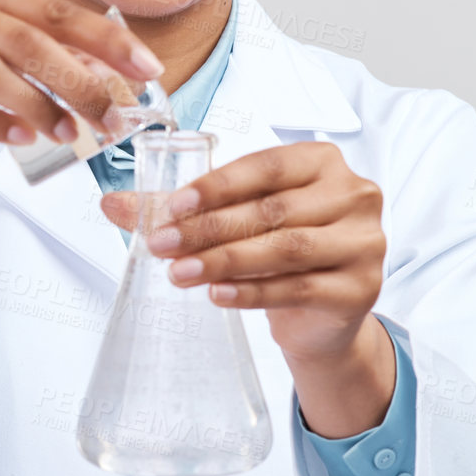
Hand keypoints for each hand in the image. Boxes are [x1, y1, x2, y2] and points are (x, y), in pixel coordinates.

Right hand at [0, 0, 163, 202]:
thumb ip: (46, 51)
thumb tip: (113, 77)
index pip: (55, 9)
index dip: (107, 40)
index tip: (147, 69)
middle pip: (25, 40)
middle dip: (78, 81)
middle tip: (113, 118)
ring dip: (37, 104)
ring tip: (70, 134)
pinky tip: (23, 138)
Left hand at [99, 141, 393, 434]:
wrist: (324, 313)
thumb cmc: (279, 250)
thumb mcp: (237, 218)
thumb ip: (181, 207)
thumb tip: (112, 204)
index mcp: (323, 162)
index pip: (266, 166)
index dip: (218, 185)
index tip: (173, 207)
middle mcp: (353, 195)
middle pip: (271, 210)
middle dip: (209, 229)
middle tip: (162, 245)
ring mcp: (363, 243)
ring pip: (284, 249)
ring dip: (224, 261)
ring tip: (180, 273)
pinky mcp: (361, 288)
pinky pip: (298, 288)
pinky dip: (252, 291)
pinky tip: (217, 294)